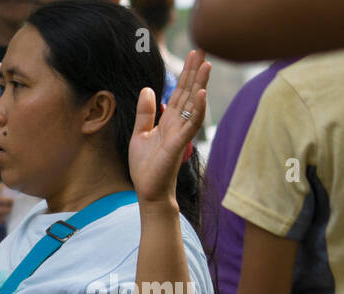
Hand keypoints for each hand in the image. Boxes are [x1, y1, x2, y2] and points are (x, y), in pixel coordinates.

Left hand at [129, 49, 209, 204]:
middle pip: (189, 92)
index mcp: (169, 120)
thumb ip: (145, 113)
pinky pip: (191, 123)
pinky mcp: (179, 144)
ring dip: (200, 84)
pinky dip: (197, 108)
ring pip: (193, 104)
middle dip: (195, 71)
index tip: (194, 54)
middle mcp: (178, 123)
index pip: (180, 91)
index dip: (186, 73)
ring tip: (206, 65)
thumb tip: (147, 89)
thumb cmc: (146, 166)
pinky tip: (201, 93)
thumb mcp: (140, 134)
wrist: (148, 190)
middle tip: (203, 49)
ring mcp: (180, 133)